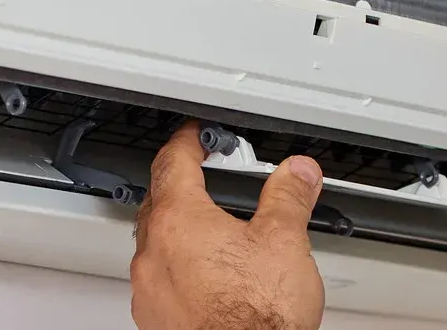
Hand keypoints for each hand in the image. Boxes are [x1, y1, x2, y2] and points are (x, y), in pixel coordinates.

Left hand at [131, 121, 325, 329]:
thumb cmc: (258, 317)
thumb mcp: (283, 243)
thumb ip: (288, 198)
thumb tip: (297, 172)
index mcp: (179, 220)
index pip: (172, 162)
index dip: (187, 142)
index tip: (195, 135)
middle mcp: (154, 252)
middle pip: (157, 201)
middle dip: (180, 185)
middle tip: (204, 176)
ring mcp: (149, 290)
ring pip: (155, 243)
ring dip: (177, 230)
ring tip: (210, 231)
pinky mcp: (154, 319)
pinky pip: (158, 280)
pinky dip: (176, 268)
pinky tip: (203, 278)